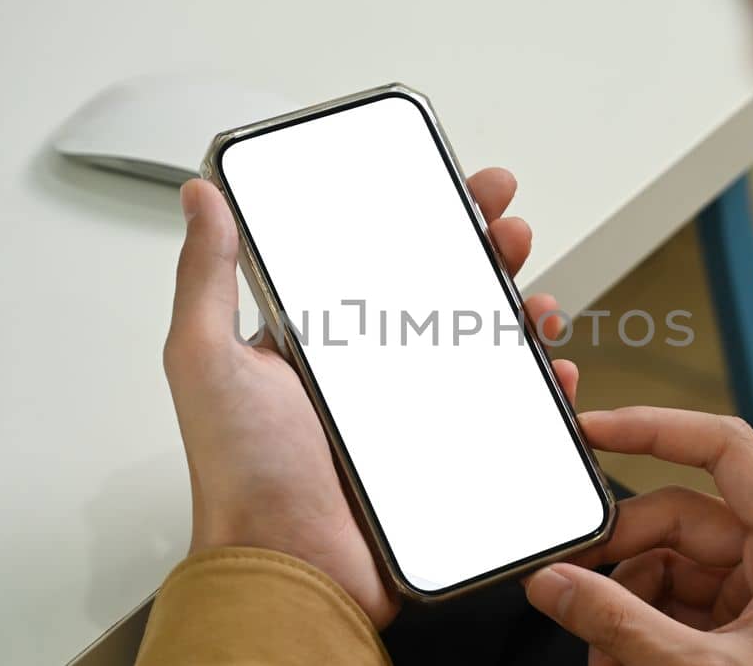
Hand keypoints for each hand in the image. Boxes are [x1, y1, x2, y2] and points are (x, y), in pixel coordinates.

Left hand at [164, 168, 580, 627]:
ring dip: (519, 309)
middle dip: (484, 250)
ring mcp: (412, 415)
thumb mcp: (206, 359)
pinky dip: (540, 389)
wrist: (290, 567)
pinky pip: (505, 414)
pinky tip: (550, 370)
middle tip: (506, 225)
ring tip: (535, 295)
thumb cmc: (241, 475)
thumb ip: (206, 275)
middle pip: (442, 293)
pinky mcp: (446, 455)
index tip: (452, 185)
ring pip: (482, 346)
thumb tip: (201, 198)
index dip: (420, 217)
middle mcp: (367, 374)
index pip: (377, 259)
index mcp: (317, 342)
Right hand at [525, 407, 752, 665]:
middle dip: (618, 555)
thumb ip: (621, 625)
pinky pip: (681, 603)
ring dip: (625, 602)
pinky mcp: (751, 624)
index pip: (721, 446)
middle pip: (679, 515)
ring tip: (601, 650)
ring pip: (671, 564)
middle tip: (565, 583)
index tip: (593, 431)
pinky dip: (644, 627)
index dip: (653, 427)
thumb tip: (554, 585)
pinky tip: (621, 660)